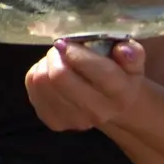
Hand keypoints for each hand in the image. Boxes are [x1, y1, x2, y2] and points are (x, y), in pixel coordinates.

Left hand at [25, 38, 146, 131]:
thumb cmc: (119, 75)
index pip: (92, 68)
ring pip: (42, 80)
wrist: (109, 105)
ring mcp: (75, 120)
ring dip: (46, 64)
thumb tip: (124, 51)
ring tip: (58, 61)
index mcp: (121, 94)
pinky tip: (50, 75)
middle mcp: (99, 112)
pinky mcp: (54, 121)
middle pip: (60, 76)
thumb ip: (132, 54)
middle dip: (57, 55)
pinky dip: (37, 74)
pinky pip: (32, 87)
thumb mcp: (132, 62)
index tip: (69, 42)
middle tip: (62, 49)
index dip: (74, 50)